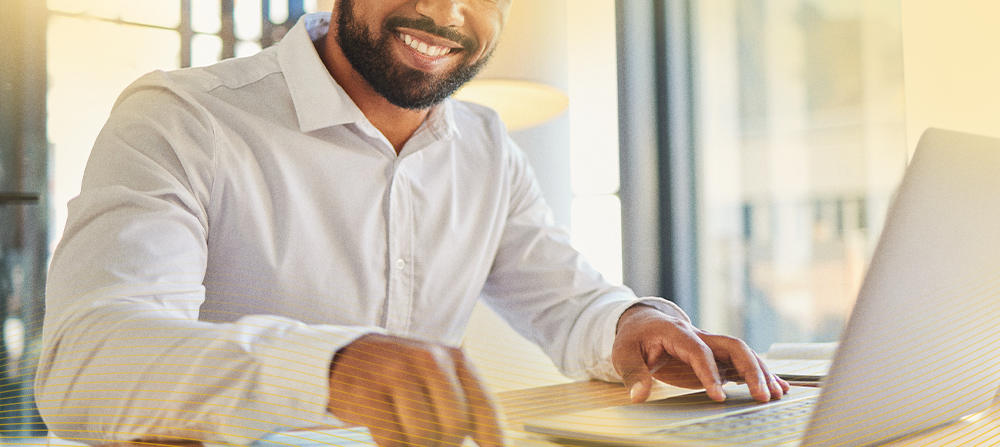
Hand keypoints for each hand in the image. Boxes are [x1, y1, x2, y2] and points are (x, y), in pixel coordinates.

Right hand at [327, 334, 503, 446]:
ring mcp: (396, 374)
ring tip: (409, 434)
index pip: (484, 405)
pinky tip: (391, 434)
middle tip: (433, 442)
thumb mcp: (438, 374)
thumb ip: (463, 401)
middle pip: (454, 425)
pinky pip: (392, 439)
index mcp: (454, 357)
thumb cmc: (403, 373)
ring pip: (423, 436)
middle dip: (446, 443)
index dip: (493, 437)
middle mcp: (428, 360)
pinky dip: (394, 446)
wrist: (350, 356)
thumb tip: (489, 443)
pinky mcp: (367, 392)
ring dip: (417, 445)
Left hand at [612, 305, 788, 403]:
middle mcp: (700, 335)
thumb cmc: (634, 337)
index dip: (710, 373)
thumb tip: (638, 396)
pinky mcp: (716, 357)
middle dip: (751, 370)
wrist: (643, 323)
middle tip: (762, 395)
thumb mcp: (624, 353)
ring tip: (776, 395)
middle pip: (733, 346)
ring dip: (761, 373)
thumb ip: (632, 374)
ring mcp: (711, 345)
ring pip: (743, 354)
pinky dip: (760, 375)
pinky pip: (742, 363)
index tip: (718, 396)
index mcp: (677, 332)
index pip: (699, 351)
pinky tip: (776, 389)